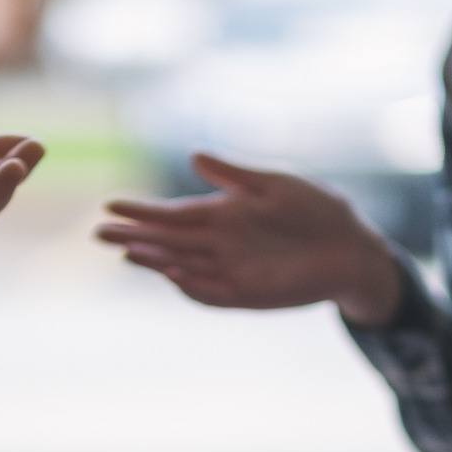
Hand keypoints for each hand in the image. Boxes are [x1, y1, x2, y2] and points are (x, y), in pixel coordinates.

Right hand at [96, 154, 402, 327]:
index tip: (110, 205)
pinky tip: (170, 275)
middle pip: (168, 241)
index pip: (173, 213)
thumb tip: (193, 156)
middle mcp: (220, 243)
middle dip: (134, 236)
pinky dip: (190, 287)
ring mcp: (231, 270)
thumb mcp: (277, 184)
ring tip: (126, 252)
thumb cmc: (317, 210)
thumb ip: (235, 175)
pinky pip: (211, 294)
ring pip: (182, 267)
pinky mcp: (248, 295)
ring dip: (154, 261)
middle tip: (98, 232)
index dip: (142, 210)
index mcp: (223, 212)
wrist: (352, 248)